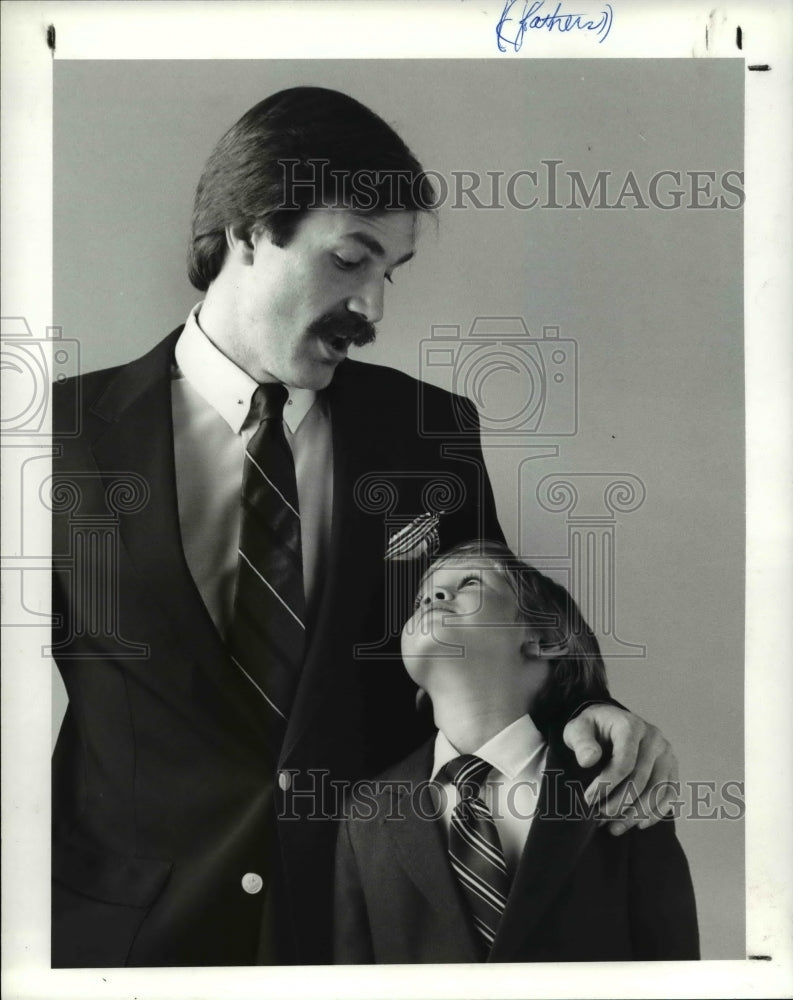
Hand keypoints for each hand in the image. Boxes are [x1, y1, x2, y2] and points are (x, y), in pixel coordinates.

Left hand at [562, 704, 679, 835]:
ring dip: (636, 814)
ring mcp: (666, 752)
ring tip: (615, 828)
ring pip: (657, 790)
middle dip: (619, 803)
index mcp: (631, 726)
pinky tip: (639, 824)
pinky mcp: (671, 766)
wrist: (607, 723)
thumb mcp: (577, 729)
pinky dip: (657, 812)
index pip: (624, 762)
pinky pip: (670, 793)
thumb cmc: (591, 729)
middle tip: (599, 818)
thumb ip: (581, 743)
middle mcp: (653, 737)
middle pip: (641, 779)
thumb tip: (589, 760)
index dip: (606, 784)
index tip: (589, 800)